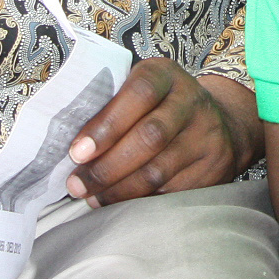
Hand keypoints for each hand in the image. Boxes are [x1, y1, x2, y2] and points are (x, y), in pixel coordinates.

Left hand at [65, 60, 262, 204]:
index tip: (77, 152)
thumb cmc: (156, 108)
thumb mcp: (136, 92)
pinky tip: (121, 204)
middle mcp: (192, 100)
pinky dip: (141, 202)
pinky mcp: (214, 166)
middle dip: (107, 167)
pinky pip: (172, 192)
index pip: (139, 93)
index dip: (106, 125)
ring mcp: (208, 134)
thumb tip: (63, 142)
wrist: (215, 121)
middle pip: (150, 137)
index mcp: (166, 75)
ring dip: (119, 190)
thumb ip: (107, 107)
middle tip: (77, 185)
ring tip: (92, 198)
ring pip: (159, 171)